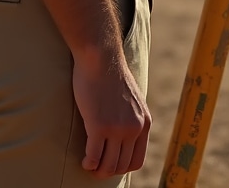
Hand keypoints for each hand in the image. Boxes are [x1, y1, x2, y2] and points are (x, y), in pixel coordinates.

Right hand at [72, 52, 150, 178]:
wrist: (101, 57)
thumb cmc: (111, 74)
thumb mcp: (132, 98)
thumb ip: (132, 117)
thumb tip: (125, 134)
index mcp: (144, 122)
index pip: (137, 160)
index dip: (122, 167)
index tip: (110, 163)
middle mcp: (134, 128)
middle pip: (122, 166)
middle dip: (108, 170)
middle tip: (96, 166)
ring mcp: (117, 128)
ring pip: (108, 166)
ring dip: (97, 170)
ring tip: (89, 164)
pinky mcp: (99, 126)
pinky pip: (94, 157)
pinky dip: (88, 163)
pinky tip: (84, 160)